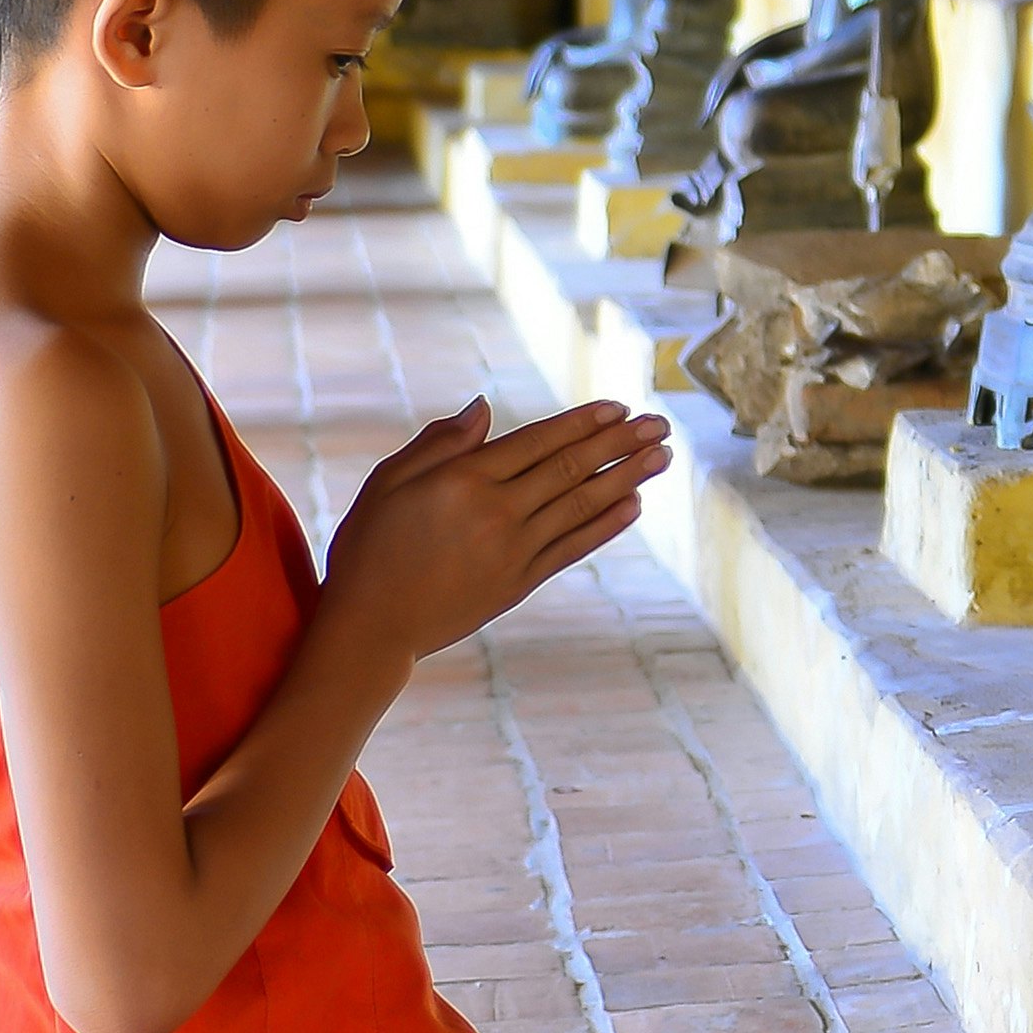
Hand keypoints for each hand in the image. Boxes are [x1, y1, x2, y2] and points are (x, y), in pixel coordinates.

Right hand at [313, 396, 663, 662]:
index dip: (583, 422)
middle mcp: (496, 512)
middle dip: (620, 443)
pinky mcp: (519, 583)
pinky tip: (633, 504)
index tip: (619, 407)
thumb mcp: (389, 482)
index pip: (538, 441)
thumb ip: (441, 443)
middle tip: (660, 423)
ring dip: (627, 478)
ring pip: (581, 505)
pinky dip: (606, 525)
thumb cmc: (370, 547)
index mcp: (463, 480)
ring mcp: (513, 551)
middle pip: (570, 468)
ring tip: (662, 455)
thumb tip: (484, 405)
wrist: (371, 626)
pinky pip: (574, 547)